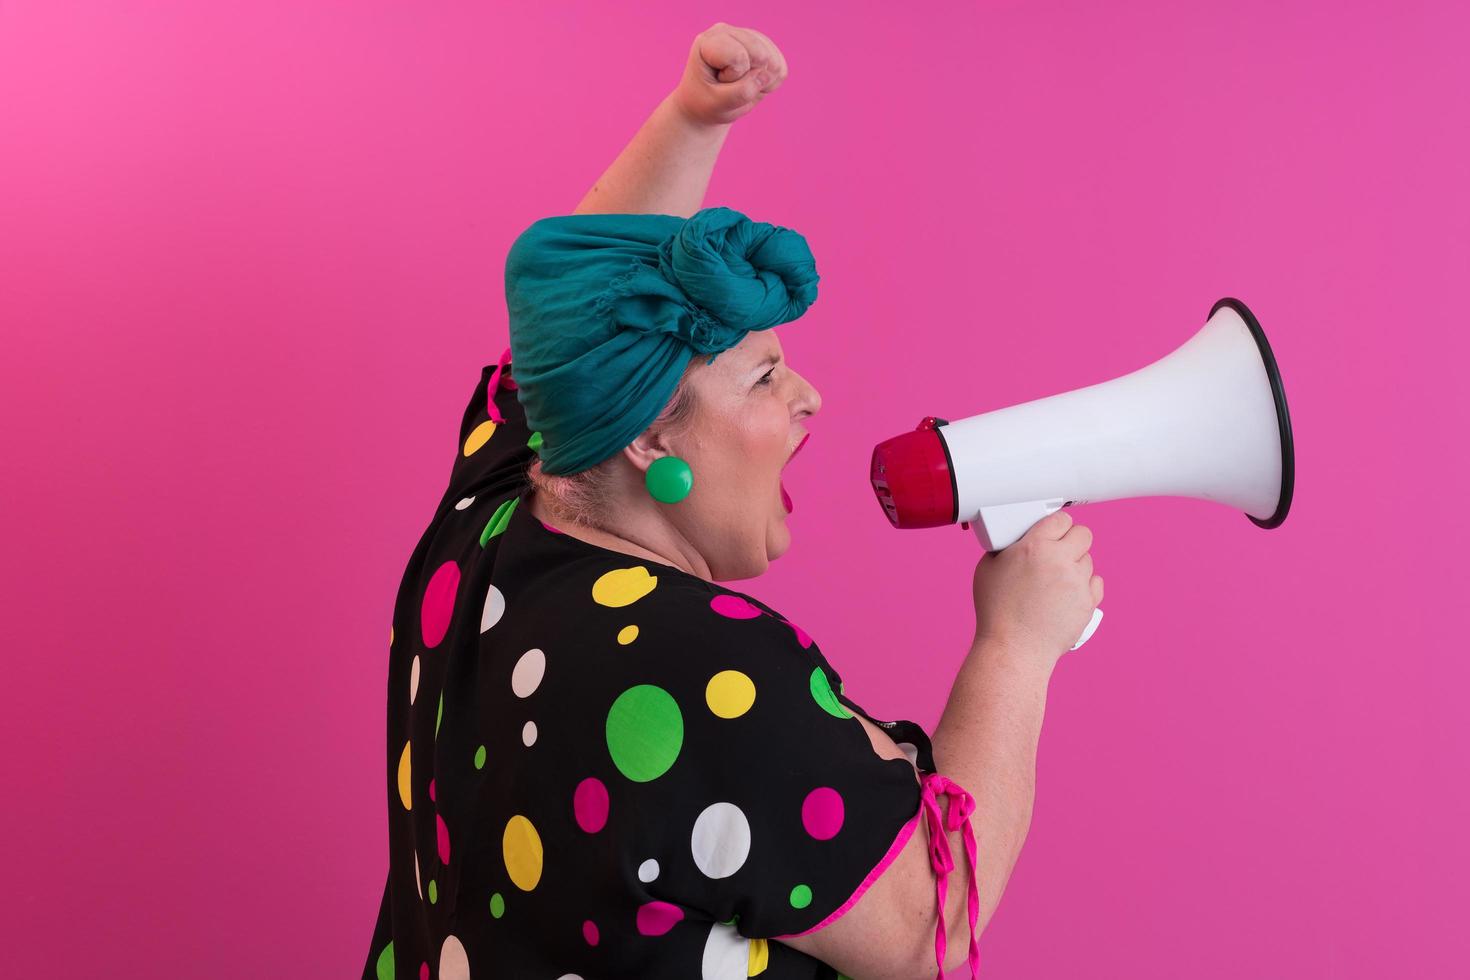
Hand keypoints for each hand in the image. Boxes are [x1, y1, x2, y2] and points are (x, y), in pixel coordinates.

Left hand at [670, 22, 787, 126]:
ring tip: (740, 85)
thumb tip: (768, 74)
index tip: (716, 82)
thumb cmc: (706, 103)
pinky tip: (752, 82)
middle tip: (729, 85)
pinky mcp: (763, 46)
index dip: (732, 77)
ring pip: (773, 61)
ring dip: (761, 82)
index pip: (738, 56)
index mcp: (709, 41)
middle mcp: (728, 31)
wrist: (706, 105)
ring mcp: (746, 36)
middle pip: (760, 55)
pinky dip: (770, 82)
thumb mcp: (718, 104)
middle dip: (750, 79)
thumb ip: (742, 91)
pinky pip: (781, 67)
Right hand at [971, 509, 1103, 666]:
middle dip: (1072, 540)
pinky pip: (1096, 582)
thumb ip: (1007, 547)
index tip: (1053, 531)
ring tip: (1056, 581)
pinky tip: (1069, 592)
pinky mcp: (1088, 602)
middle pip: (1083, 534)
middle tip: (1059, 551)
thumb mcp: (988, 568)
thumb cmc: (997, 611)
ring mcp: (1077, 582)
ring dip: (1075, 565)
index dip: (1056, 525)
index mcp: (1034, 546)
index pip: (1060, 519)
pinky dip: (1085, 586)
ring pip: (1088, 560)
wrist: (1013, 647)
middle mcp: (1060, 560)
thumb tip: (1018, 539)